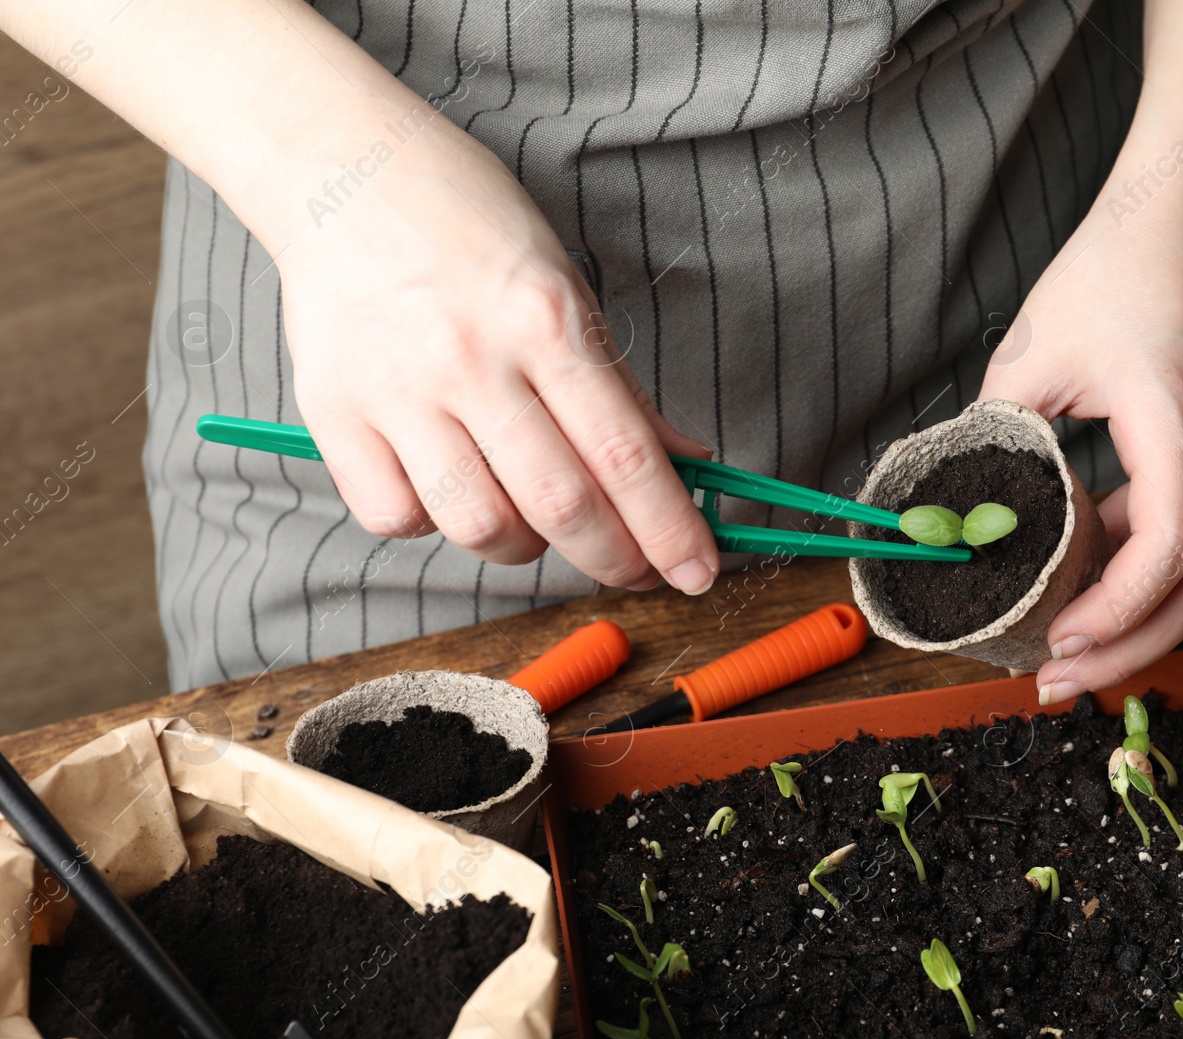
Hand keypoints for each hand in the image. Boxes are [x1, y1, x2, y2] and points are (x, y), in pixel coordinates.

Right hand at [275, 129, 719, 592]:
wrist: (343, 171)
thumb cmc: (468, 227)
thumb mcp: (565, 286)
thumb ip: (619, 387)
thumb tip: (686, 462)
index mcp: (542, 320)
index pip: (624, 453)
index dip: (669, 527)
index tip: (698, 571)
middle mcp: (469, 360)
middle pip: (559, 505)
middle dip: (615, 559)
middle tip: (636, 569)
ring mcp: (395, 392)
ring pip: (478, 527)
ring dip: (526, 547)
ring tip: (536, 519)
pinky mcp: (331, 416)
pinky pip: (395, 518)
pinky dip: (433, 524)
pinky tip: (451, 485)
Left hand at [979, 164, 1182, 700]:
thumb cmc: (1122, 262)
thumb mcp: (1036, 348)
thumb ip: (1000, 432)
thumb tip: (958, 503)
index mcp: (1181, 425)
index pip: (1171, 547)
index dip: (1117, 609)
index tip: (1058, 639)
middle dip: (1132, 645)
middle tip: (1057, 679)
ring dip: (1137, 618)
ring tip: (1064, 651)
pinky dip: (1136, 568)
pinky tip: (1079, 583)